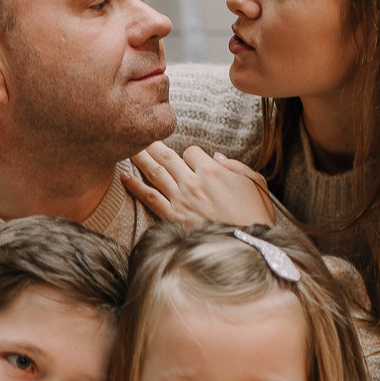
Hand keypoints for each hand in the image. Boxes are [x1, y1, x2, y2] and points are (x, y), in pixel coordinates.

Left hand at [123, 142, 274, 228]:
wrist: (246, 247)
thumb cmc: (255, 217)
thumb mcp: (256, 184)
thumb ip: (236, 166)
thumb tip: (216, 157)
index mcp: (213, 171)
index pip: (192, 151)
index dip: (192, 154)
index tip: (193, 161)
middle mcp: (192, 182)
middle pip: (167, 156)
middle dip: (153, 144)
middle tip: (140, 133)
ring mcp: (180, 199)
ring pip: (154, 171)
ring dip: (140, 157)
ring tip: (129, 147)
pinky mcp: (172, 216)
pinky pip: (148, 197)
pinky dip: (134, 185)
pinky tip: (124, 176)